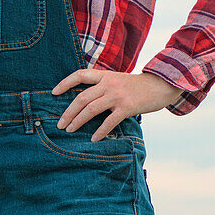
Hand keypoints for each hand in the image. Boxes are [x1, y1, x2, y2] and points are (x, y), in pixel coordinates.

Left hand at [51, 69, 183, 141]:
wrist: (161, 85)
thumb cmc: (136, 85)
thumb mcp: (117, 79)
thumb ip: (102, 85)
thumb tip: (84, 98)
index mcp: (104, 75)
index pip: (79, 75)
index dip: (65, 83)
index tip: (53, 92)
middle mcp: (108, 84)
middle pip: (81, 98)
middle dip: (68, 112)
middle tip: (60, 124)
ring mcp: (117, 96)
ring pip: (91, 109)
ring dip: (77, 121)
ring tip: (69, 130)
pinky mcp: (127, 107)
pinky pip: (109, 121)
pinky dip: (99, 131)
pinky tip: (93, 139)